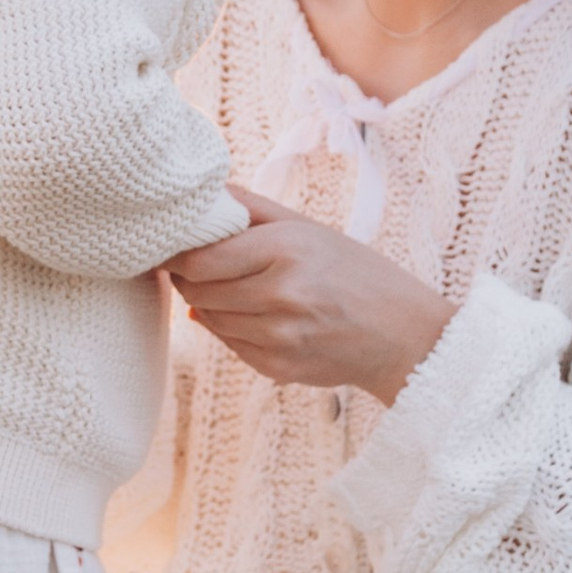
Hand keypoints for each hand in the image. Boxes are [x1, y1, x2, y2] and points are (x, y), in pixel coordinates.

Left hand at [167, 184, 452, 403]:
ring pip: (209, 319)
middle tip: (195, 269)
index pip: (200, 260)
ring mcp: (278, 337)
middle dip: (189, 280)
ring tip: (237, 290)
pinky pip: (229, 344)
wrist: (401, 334)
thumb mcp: (307, 228)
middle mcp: (281, 295)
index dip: (176, 256)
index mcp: (286, 251)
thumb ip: (249, 210)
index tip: (170, 249)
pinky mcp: (277, 367)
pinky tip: (257, 316)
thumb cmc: (354, 271)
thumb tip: (197, 204)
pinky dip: (231, 328)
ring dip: (210, 304)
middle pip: (198, 291)